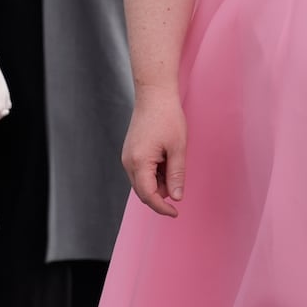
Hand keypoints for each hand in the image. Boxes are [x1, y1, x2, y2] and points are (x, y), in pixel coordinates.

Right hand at [120, 85, 186, 217]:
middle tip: (178, 186)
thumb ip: (176, 175)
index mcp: (139, 162)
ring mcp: (127, 156)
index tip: (176, 212)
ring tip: (173, 163)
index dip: (162, 208)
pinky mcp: (130, 152)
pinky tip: (166, 160)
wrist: (154, 94)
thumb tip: (175, 198)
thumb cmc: (167, 117)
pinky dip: (154, 174)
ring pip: (142, 182)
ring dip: (158, 183)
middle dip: (161, 195)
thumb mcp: (178, 148)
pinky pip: (141, 171)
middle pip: (143, 191)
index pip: (148, 196)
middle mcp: (128, 161)